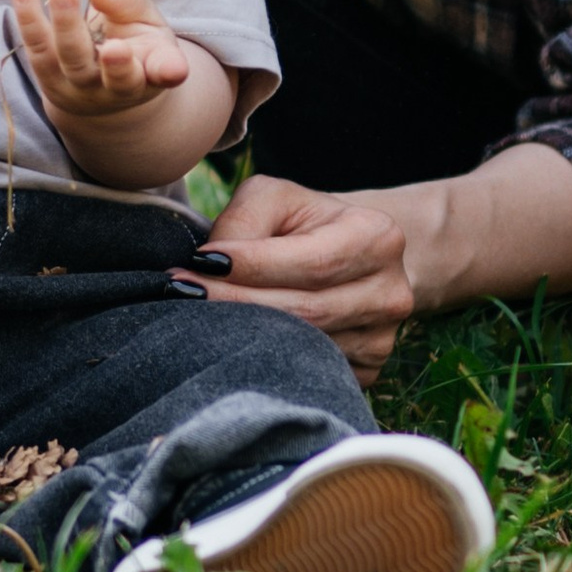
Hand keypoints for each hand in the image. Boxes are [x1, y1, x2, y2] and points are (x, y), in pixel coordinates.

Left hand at [11, 0, 189, 127]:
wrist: (106, 88)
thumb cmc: (136, 45)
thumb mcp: (146, 20)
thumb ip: (128, 2)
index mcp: (151, 72)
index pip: (161, 73)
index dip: (168, 71)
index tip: (172, 69)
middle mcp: (117, 90)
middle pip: (107, 72)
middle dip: (93, 41)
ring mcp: (81, 90)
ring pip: (69, 62)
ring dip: (60, 26)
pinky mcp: (52, 81)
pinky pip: (39, 53)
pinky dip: (30, 24)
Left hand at [192, 171, 414, 384]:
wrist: (352, 256)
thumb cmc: (304, 222)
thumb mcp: (275, 199)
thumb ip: (244, 221)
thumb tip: (211, 266)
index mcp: (377, 237)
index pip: (309, 262)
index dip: (250, 267)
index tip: (195, 265)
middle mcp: (390, 292)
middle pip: (304, 311)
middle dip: (235, 303)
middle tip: (181, 292)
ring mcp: (382, 339)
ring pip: (303, 348)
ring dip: (244, 335)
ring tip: (197, 317)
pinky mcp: (366, 372)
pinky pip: (309, 372)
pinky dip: (266, 360)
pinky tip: (236, 342)